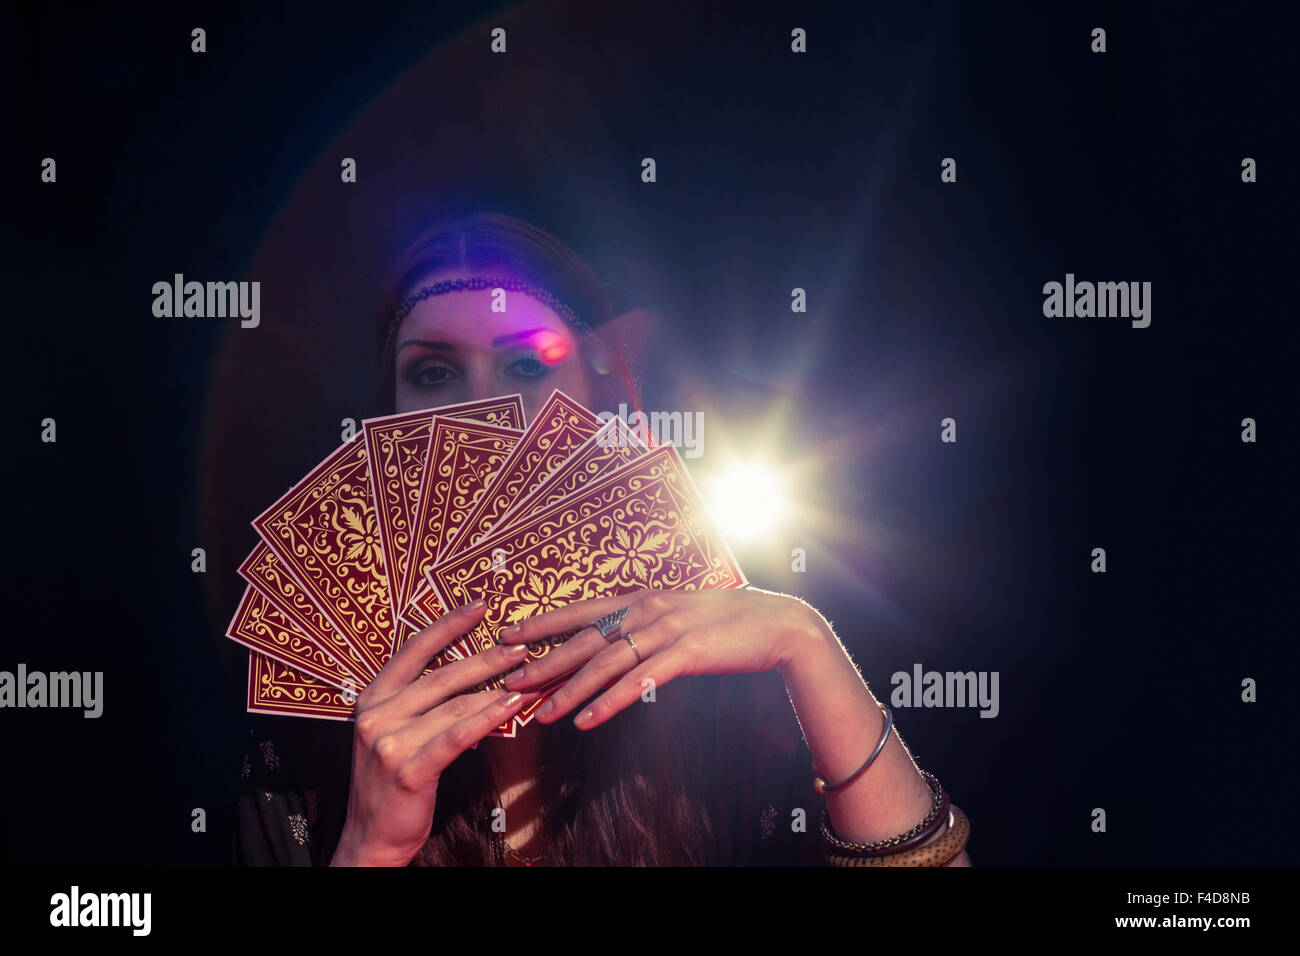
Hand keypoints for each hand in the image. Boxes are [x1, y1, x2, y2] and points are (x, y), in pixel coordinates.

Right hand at [330, 600, 540, 866]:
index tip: (480, 606)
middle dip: (486, 659)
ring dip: (495, 689)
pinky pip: (456, 736)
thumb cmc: (391, 784)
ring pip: (454, 705)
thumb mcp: (396, 734)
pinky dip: (487, 718)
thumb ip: (422, 705)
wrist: (370, 838)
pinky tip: (510, 706)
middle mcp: (376, 715)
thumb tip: (472, 677)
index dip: (448, 625)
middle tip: (521, 648)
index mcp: (372, 699)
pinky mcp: (409, 769)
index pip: (413, 649)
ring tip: (526, 676)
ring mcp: (389, 743)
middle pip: (442, 675)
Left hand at [498, 586, 821, 729]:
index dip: (543, 624)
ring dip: (569, 691)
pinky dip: (610, 702)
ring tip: (540, 714)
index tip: (509, 636)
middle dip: (544, 662)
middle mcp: (648, 609)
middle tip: (509, 681)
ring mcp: (666, 630)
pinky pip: (640, 682)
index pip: (581, 611)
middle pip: (585, 640)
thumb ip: (646, 624)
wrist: (779, 624)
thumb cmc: (728, 623)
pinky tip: (588, 720)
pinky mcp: (686, 653)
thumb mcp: (679, 615)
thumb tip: (615, 640)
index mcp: (642, 597)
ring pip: (606, 664)